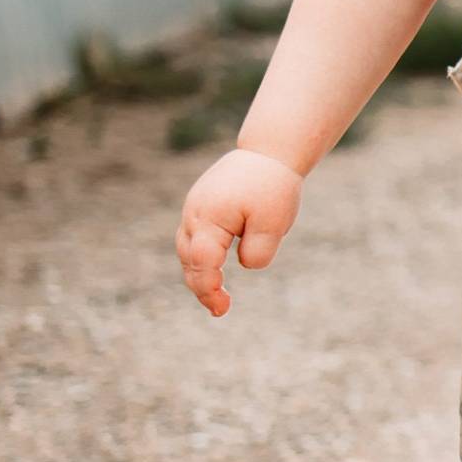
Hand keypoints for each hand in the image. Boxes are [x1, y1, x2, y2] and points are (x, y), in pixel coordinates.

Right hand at [174, 147, 302, 317]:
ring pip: (188, 250)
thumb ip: (258, 252)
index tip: (223, 308)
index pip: (202, 263)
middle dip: (202, 288)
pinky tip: (216, 272)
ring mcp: (194, 208)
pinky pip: (194, 238)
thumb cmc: (273, 187)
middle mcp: (195, 213)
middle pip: (189, 260)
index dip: (209, 289)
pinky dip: (201, 257)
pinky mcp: (201, 206)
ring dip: (199, 274)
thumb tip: (242, 265)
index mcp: (210, 217)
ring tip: (217, 296)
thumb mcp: (273, 224)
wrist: (269, 152)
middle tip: (221, 309)